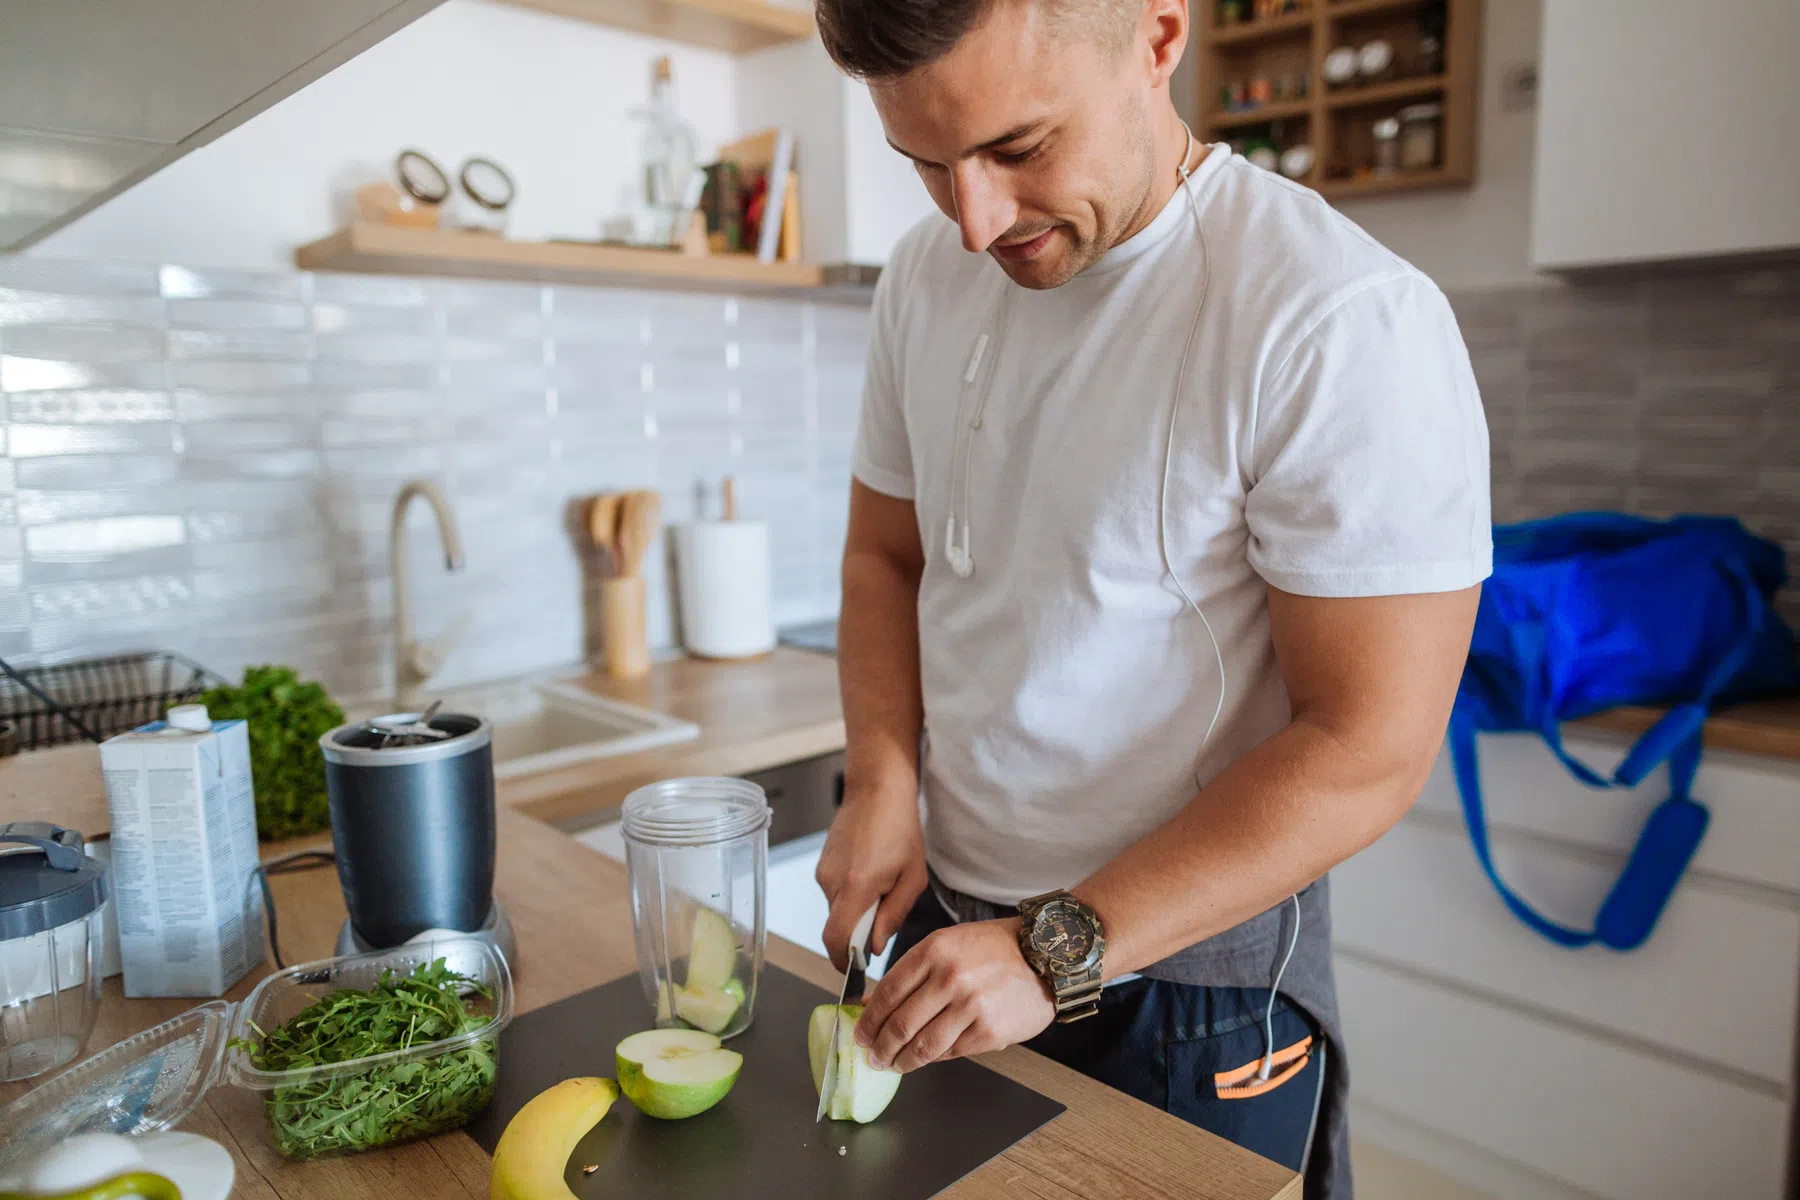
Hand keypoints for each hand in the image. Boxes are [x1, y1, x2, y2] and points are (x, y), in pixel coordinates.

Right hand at [815, 786, 926, 971]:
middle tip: (885, 918)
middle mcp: (831, 882)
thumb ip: (893, 916)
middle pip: (837, 927)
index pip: (835, 939)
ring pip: (836, 910)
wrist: (877, 788)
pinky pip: (835, 893)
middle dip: (858, 933)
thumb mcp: (912, 877)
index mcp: (856, 887)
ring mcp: (823, 872)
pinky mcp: (822, 865)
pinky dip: (852, 895)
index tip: (854, 973)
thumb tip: (874, 946)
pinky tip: (872, 874)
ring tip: (883, 886)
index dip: (842, 962)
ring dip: (857, 911)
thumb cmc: (900, 828)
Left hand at [855, 918, 1054, 1072]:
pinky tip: (928, 1057)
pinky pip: (951, 1052)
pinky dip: (935, 1058)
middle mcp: (950, 977)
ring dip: (903, 1061)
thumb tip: (871, 1003)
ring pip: (923, 1046)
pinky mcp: (989, 1032)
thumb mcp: (947, 944)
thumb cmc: (993, 949)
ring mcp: (971, 1006)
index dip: (869, 1019)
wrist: (1046, 956)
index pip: (888, 992)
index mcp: (934, 950)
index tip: (861, 1034)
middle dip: (881, 1048)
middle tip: (874, 1057)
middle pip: (900, 1024)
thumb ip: (911, 973)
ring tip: (895, 1065)